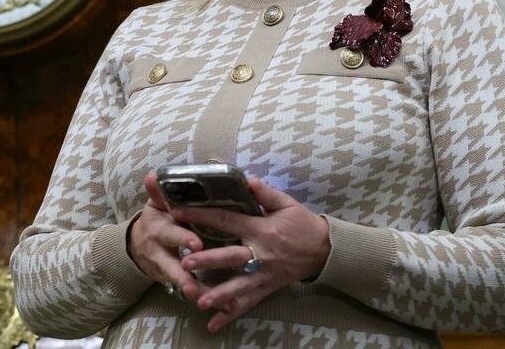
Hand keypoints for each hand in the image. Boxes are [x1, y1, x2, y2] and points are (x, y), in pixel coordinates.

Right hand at [128, 172, 205, 300]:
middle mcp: (160, 251)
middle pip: (171, 266)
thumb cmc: (157, 218)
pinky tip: (220, 305)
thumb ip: (158, 193)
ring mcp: (164, 268)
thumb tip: (152, 175)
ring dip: (193, 291)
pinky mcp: (170, 280)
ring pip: (178, 282)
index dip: (183, 239)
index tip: (197, 244)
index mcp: (160, 229)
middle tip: (194, 287)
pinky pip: (185, 289)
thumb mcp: (155, 205)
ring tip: (208, 301)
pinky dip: (201, 296)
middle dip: (183, 277)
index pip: (172, 234)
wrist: (136, 243)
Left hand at [173, 178, 330, 331]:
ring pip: (238, 285)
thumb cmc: (303, 224)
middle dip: (207, 260)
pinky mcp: (267, 287)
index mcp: (261, 229)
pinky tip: (213, 324)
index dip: (202, 216)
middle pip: (230, 257)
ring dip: (219, 294)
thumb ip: (266, 194)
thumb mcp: (288, 204)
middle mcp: (260, 253)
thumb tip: (247, 181)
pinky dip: (230, 315)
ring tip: (199, 300)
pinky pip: (247, 303)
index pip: (227, 221)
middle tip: (185, 263)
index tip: (179, 213)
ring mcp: (263, 273)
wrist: (324, 249)